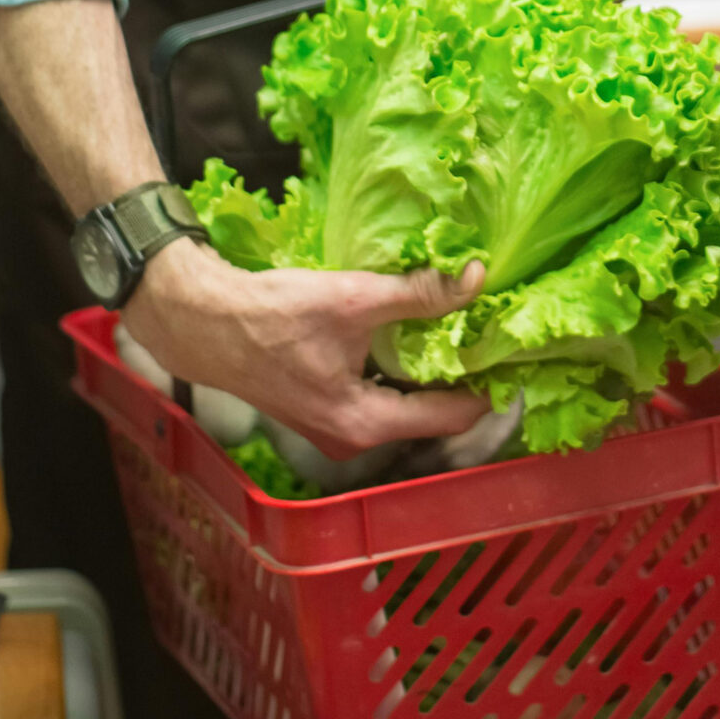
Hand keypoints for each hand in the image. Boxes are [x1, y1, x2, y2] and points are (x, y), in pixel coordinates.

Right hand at [123, 237, 489, 459]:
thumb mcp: (353, 299)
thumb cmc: (273, 316)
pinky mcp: (323, 408)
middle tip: (493, 332)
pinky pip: (380, 394)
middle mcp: (355, 440)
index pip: (454, 414)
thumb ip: (420, 293)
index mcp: (367, 424)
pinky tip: (414, 334)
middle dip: (461, 374)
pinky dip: (401, 369)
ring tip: (464, 328)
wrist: (205, 322)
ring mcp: (337, 428)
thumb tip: (477, 278)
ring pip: (404, 403)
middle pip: (431, 412)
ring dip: (430, 369)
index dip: (487, 382)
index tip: (513, 350)